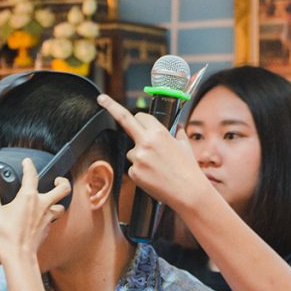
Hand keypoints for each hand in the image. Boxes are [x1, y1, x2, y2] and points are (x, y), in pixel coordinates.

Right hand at [0, 158, 69, 258]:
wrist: (18, 253)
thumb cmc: (6, 233)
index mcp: (28, 196)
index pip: (32, 175)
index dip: (29, 166)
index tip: (28, 162)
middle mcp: (42, 205)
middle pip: (63, 188)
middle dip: (63, 181)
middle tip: (58, 180)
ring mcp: (47, 218)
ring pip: (61, 206)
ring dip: (57, 202)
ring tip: (51, 201)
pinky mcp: (47, 229)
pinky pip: (52, 221)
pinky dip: (48, 218)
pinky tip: (41, 220)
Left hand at [96, 94, 210, 211]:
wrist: (188, 192)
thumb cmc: (188, 169)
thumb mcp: (185, 145)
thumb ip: (177, 133)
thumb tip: (177, 128)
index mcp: (158, 132)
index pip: (141, 116)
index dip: (140, 118)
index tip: (130, 112)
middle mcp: (145, 142)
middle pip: (125, 121)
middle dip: (111, 106)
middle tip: (101, 98)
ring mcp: (137, 158)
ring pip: (131, 152)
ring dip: (140, 156)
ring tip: (158, 167)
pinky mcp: (134, 173)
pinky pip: (133, 168)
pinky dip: (141, 171)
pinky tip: (154, 176)